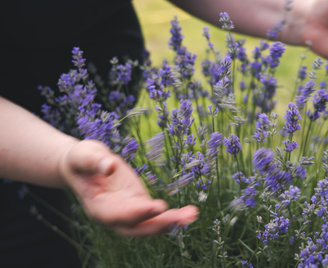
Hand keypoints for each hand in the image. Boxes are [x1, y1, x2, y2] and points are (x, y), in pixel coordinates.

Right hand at [58, 140, 197, 235]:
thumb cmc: (81, 160)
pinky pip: (156, 214)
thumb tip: (108, 166)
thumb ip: (94, 161)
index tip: (157, 206)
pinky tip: (189, 213)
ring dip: (171, 222)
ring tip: (192, 215)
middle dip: (160, 224)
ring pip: (150, 224)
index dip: (137, 212)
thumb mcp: (83, 155)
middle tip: (182, 218)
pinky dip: (172, 216)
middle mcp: (114, 215)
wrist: (82, 165)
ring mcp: (128, 211)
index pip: (118, 214)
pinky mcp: (139, 204)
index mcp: (98, 207)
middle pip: (137, 227)